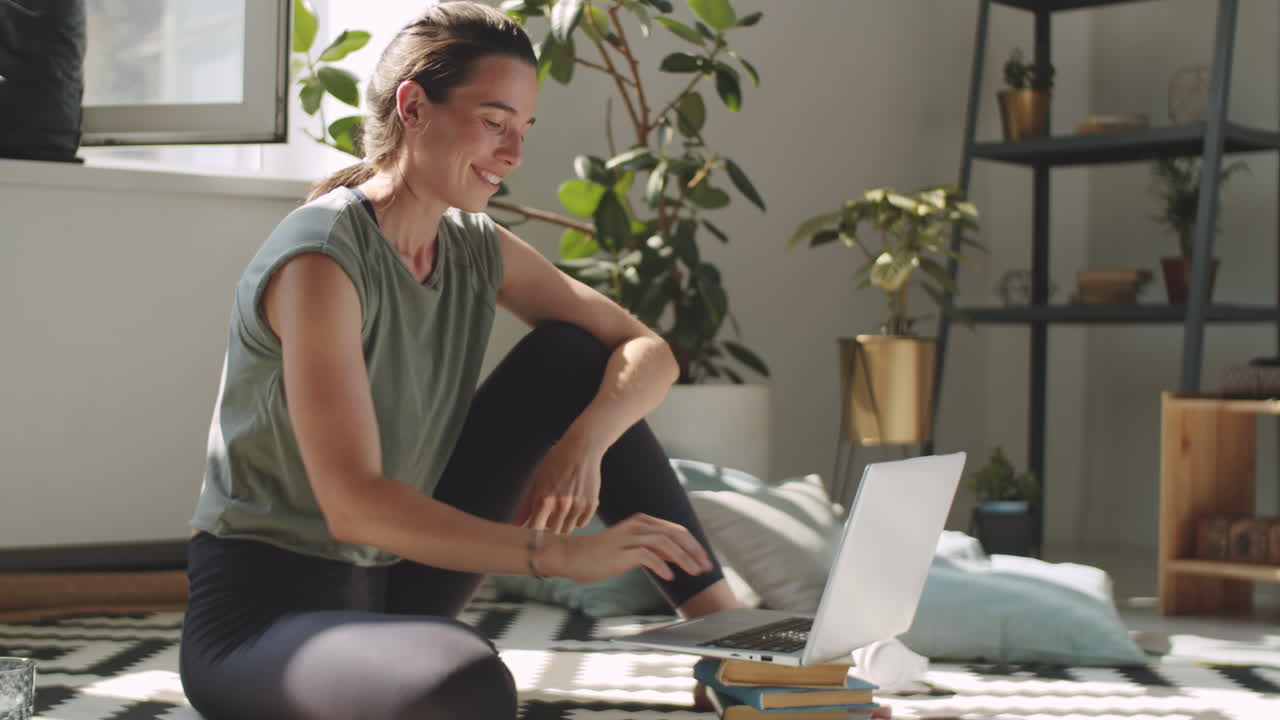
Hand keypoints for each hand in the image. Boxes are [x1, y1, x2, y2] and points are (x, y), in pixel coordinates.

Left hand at [514, 439, 600, 533]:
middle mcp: (562, 505)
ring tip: (562, 504)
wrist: (581, 448)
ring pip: (567, 529)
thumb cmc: (556, 462)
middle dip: (548, 524)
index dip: (533, 531)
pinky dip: (577, 518)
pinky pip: (581, 524)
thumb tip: (516, 525)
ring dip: (562, 522)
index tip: (533, 527)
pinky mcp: (591, 505)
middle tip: (550, 509)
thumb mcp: (537, 480)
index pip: (535, 530)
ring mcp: (578, 506)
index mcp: (545, 499)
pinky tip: (574, 502)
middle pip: (552, 532)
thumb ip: (526, 505)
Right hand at [545, 513, 713, 583]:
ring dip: (684, 559)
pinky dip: (662, 566)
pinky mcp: (620, 551)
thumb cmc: (601, 555)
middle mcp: (638, 525)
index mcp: (643, 522)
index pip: (677, 530)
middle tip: (707, 568)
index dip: (694, 545)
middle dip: (694, 551)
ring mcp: (628, 537)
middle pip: (675, 534)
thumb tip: (679, 556)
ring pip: (665, 543)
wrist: (571, 556)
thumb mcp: (633, 548)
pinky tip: (670, 577)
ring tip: (695, 573)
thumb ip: (655, 549)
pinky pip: (647, 556)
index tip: (706, 561)